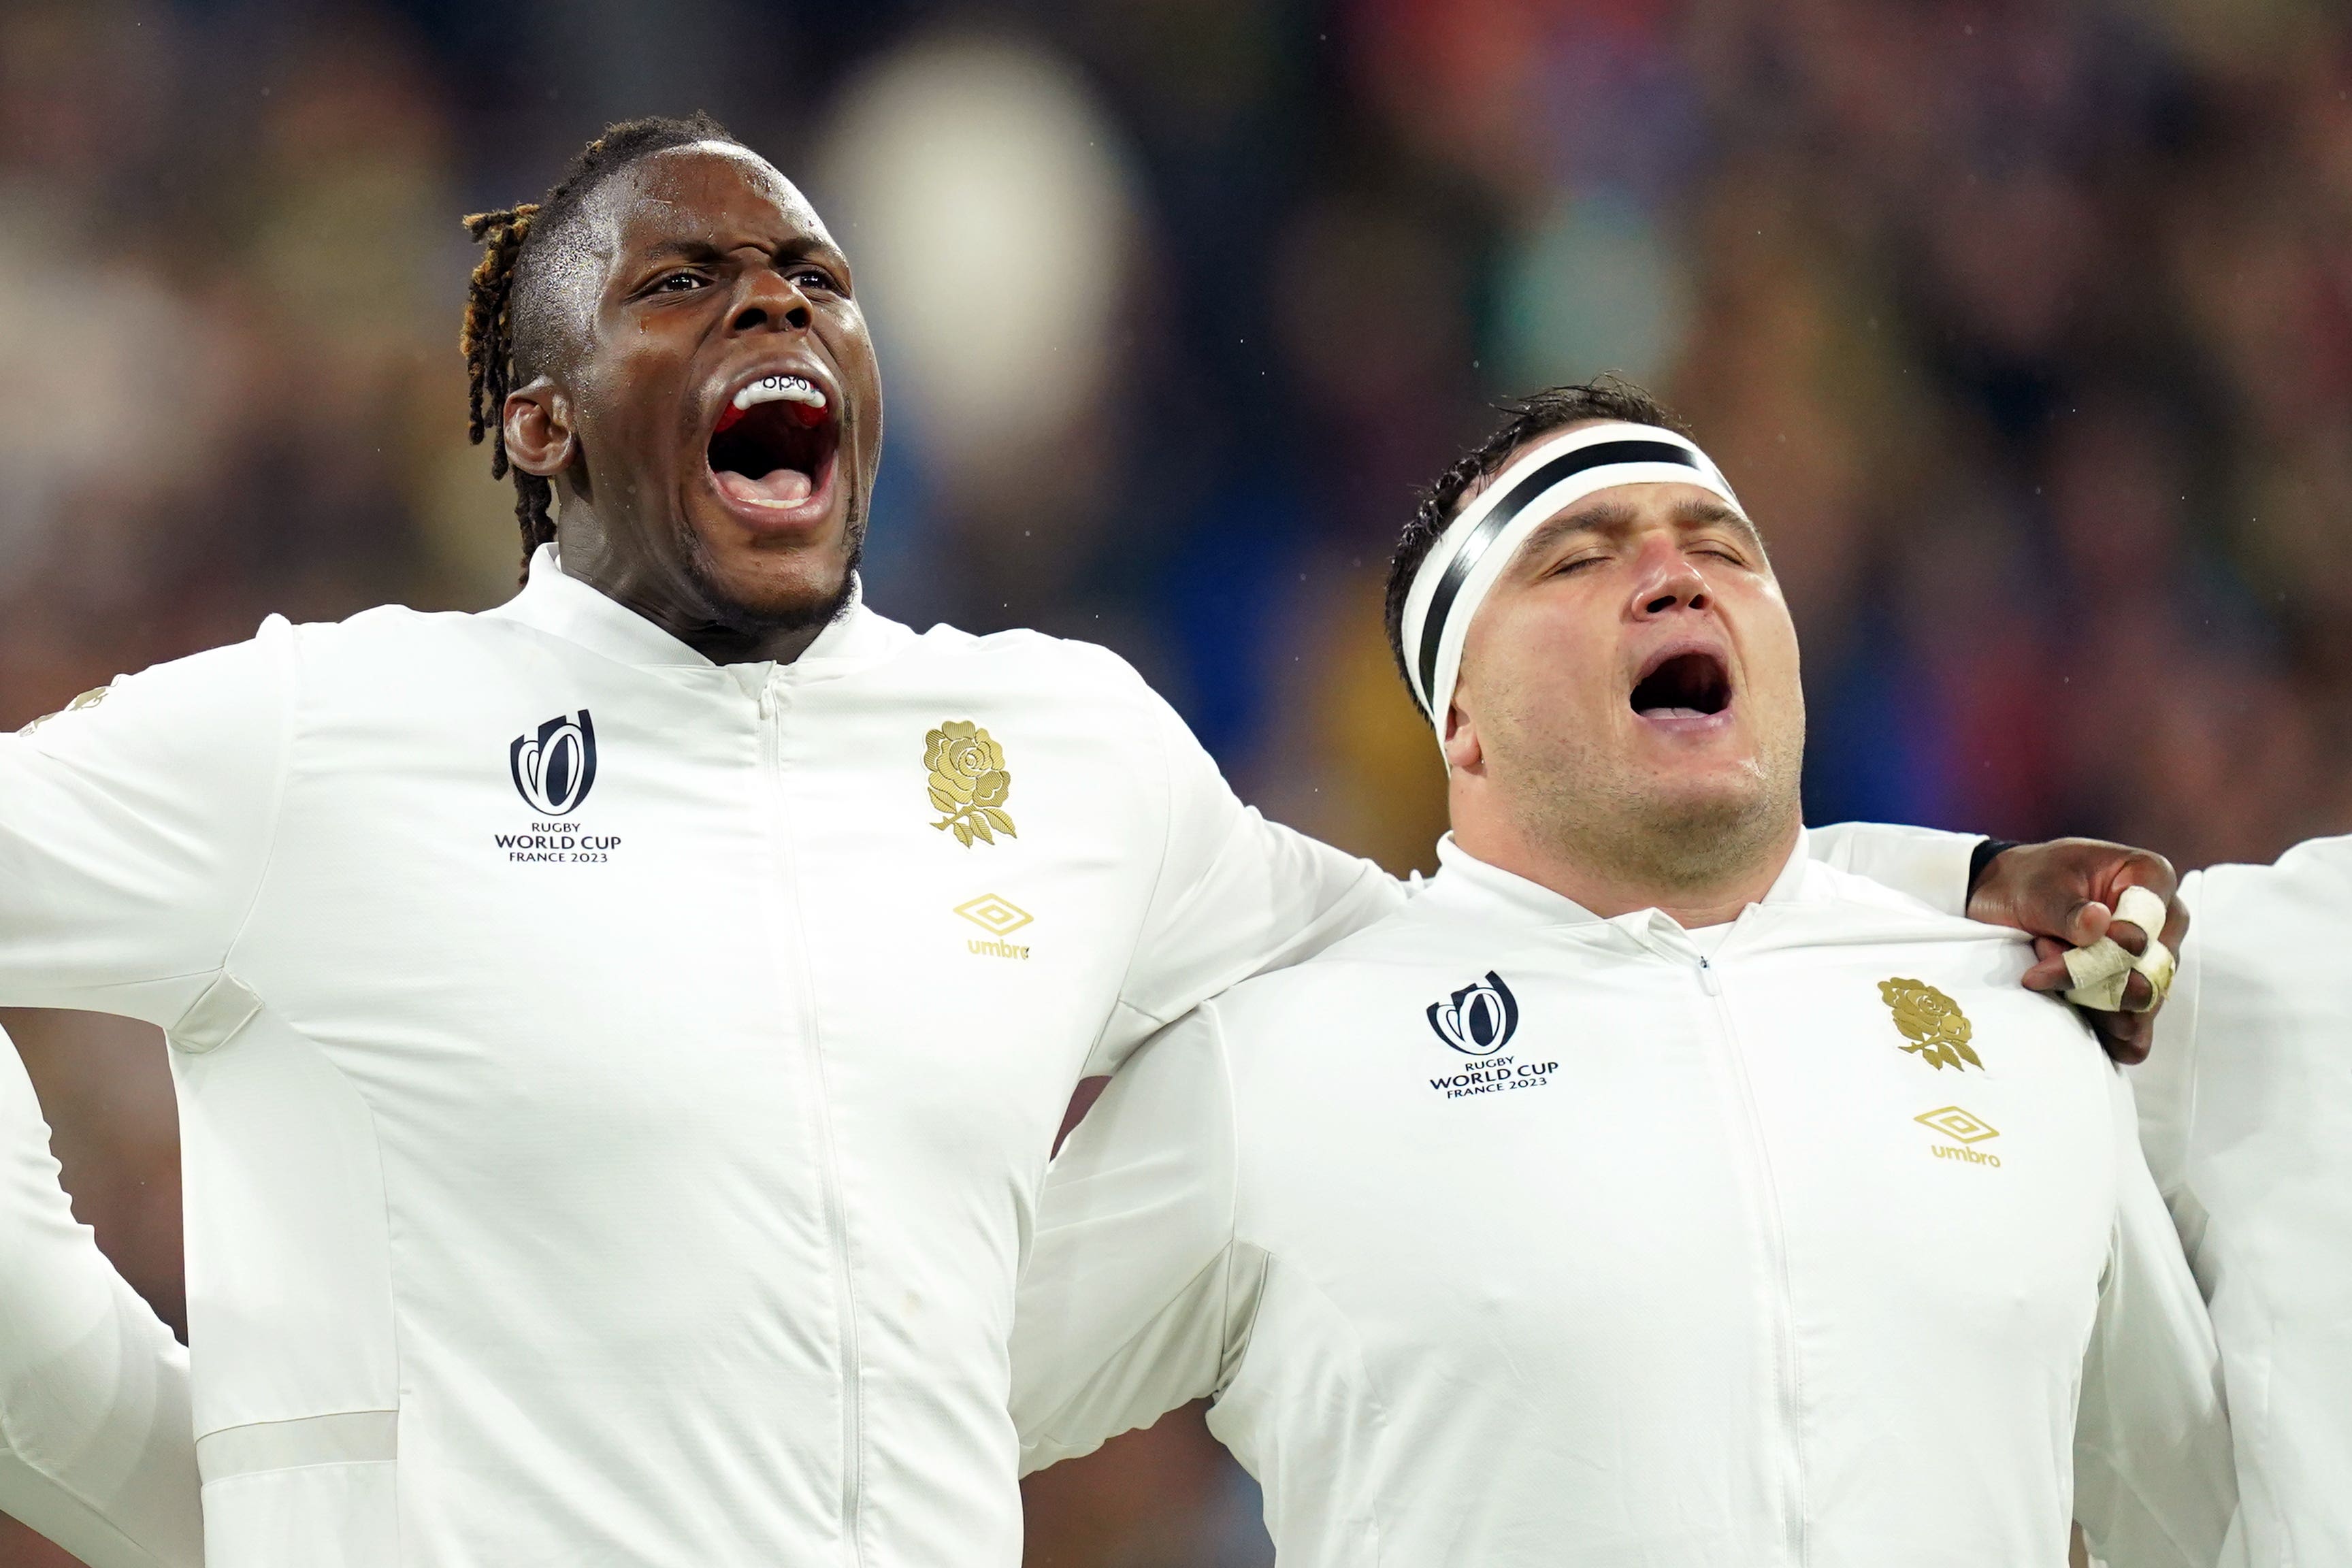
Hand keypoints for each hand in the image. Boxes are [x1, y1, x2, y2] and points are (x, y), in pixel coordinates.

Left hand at [1965, 838, 2189, 1065]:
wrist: (2011, 899)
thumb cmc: (2032, 882)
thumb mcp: (2039, 888)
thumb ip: (2068, 909)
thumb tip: (2098, 924)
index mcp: (2152, 878)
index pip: (2149, 923)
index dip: (2111, 944)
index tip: (2061, 944)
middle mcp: (2165, 921)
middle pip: (2150, 970)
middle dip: (2091, 975)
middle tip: (2041, 955)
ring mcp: (2155, 960)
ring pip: (2142, 1003)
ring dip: (2088, 999)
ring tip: (2043, 974)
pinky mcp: (2134, 993)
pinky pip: (2136, 1030)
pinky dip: (2103, 1032)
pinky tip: (2072, 1020)